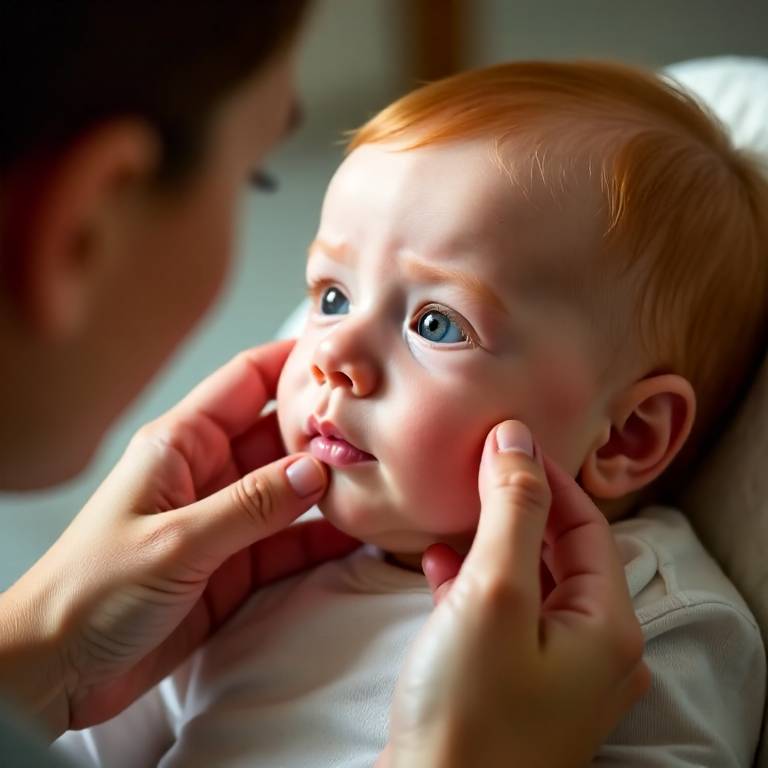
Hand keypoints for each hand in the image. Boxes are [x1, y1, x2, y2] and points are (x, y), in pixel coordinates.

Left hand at [0, 340, 358, 736]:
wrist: (56, 670)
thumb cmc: (90, 592)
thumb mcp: (175, 542)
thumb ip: (248, 506)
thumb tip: (312, 471)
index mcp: (181, 445)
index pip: (245, 382)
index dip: (291, 363)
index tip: (342, 357)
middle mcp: (207, 474)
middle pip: (277, 435)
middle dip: (324, 429)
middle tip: (379, 426)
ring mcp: (224, 521)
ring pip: (289, 490)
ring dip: (329, 486)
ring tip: (381, 478)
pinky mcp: (233, 567)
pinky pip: (287, 544)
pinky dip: (321, 540)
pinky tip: (358, 535)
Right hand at [380, 420, 649, 767]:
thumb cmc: (468, 710)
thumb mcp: (494, 593)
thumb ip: (512, 511)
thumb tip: (518, 439)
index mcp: (607, 627)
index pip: (588, 526)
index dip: (547, 477)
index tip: (505, 440)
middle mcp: (591, 653)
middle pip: (560, 554)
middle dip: (517, 508)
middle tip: (475, 471)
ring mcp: (552, 676)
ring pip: (527, 585)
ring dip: (491, 545)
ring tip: (453, 511)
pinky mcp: (511, 690)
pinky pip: (502, 619)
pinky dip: (473, 586)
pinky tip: (436, 567)